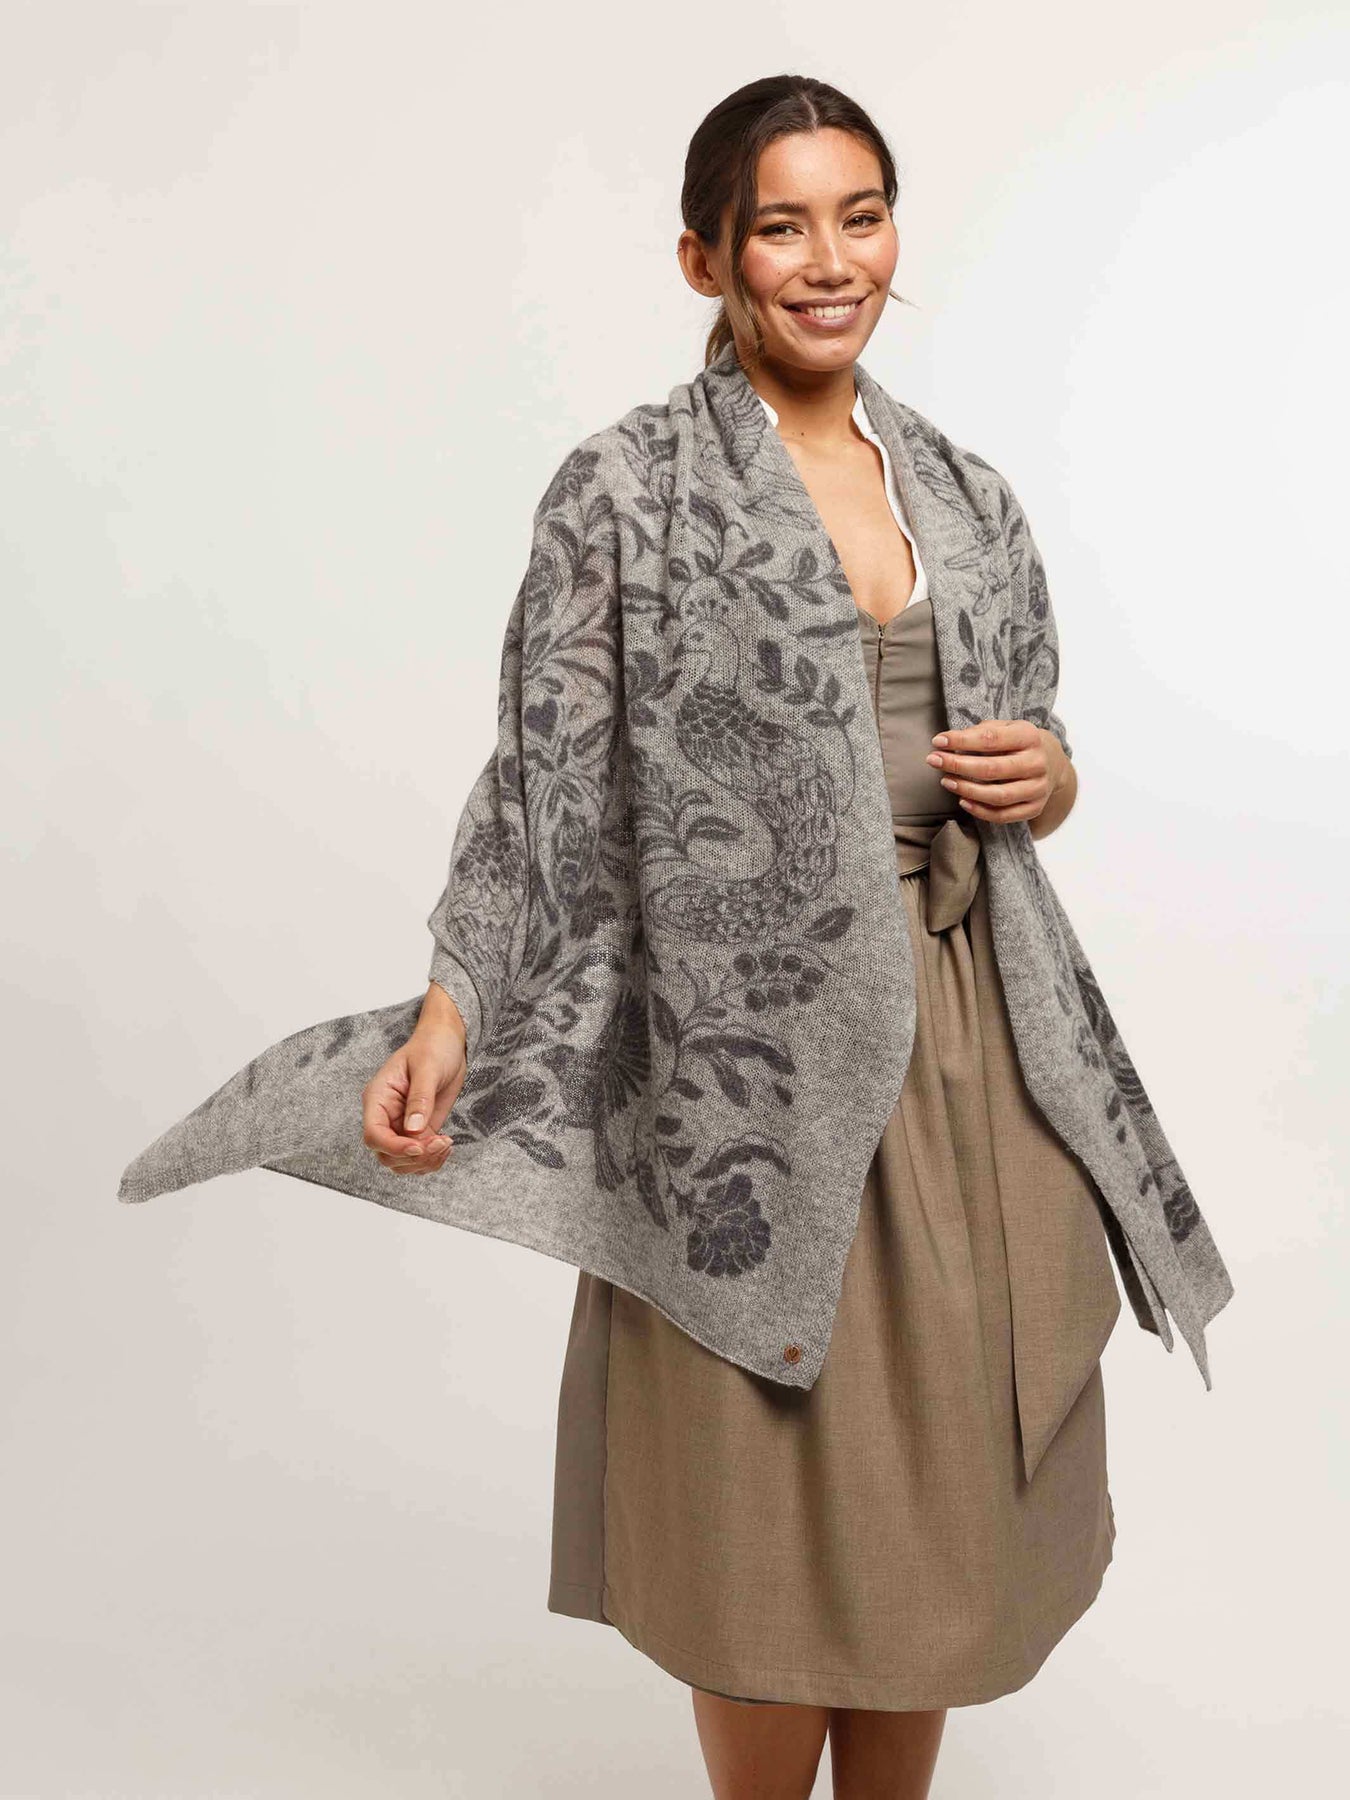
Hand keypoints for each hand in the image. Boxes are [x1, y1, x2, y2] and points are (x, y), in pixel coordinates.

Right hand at [361, 1016, 466, 1175]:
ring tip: (446, 1144)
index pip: (374, 1134)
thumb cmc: (432, 1046)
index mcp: (378, 1098)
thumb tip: (414, 1129)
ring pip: (402, 1161)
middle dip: (413, 1157)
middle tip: (441, 1143)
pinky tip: (446, 1146)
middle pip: (386, 1154)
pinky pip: (419, 1157)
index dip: (394, 1147)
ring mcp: (401, 1125)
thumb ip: (420, 1099)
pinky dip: (432, 1160)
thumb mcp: (427, 1067)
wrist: (447, 1042)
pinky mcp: (419, 1131)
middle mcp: (385, 1116)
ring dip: (424, 1162)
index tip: (420, 1148)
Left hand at [926, 721, 1067, 824]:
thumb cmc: (1018, 743)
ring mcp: (1038, 788)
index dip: (961, 741)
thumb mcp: (1005, 728)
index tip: (938, 741)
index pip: (991, 739)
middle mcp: (1037, 763)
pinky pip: (1003, 815)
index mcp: (1029, 736)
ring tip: (946, 781)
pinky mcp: (1034, 808)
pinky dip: (980, 811)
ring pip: (998, 796)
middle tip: (933, 761)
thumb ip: (980, 732)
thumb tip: (947, 741)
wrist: (1052, 762)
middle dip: (958, 765)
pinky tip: (963, 801)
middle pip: (992, 769)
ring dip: (966, 790)